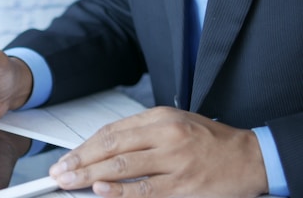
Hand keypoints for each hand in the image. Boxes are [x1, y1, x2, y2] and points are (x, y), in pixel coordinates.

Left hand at [49, 107, 268, 197]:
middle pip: (111, 147)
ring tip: (70, 182)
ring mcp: (174, 159)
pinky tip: (101, 190)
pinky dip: (120, 191)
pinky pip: (146, 188)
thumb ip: (140, 134)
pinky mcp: (184, 183)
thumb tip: (104, 149)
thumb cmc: (208, 140)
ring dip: (91, 175)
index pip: (111, 131)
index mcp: (159, 117)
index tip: (67, 157)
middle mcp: (164, 134)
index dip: (84, 146)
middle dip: (80, 160)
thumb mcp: (174, 123)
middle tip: (59, 172)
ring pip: (123, 166)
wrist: (249, 156)